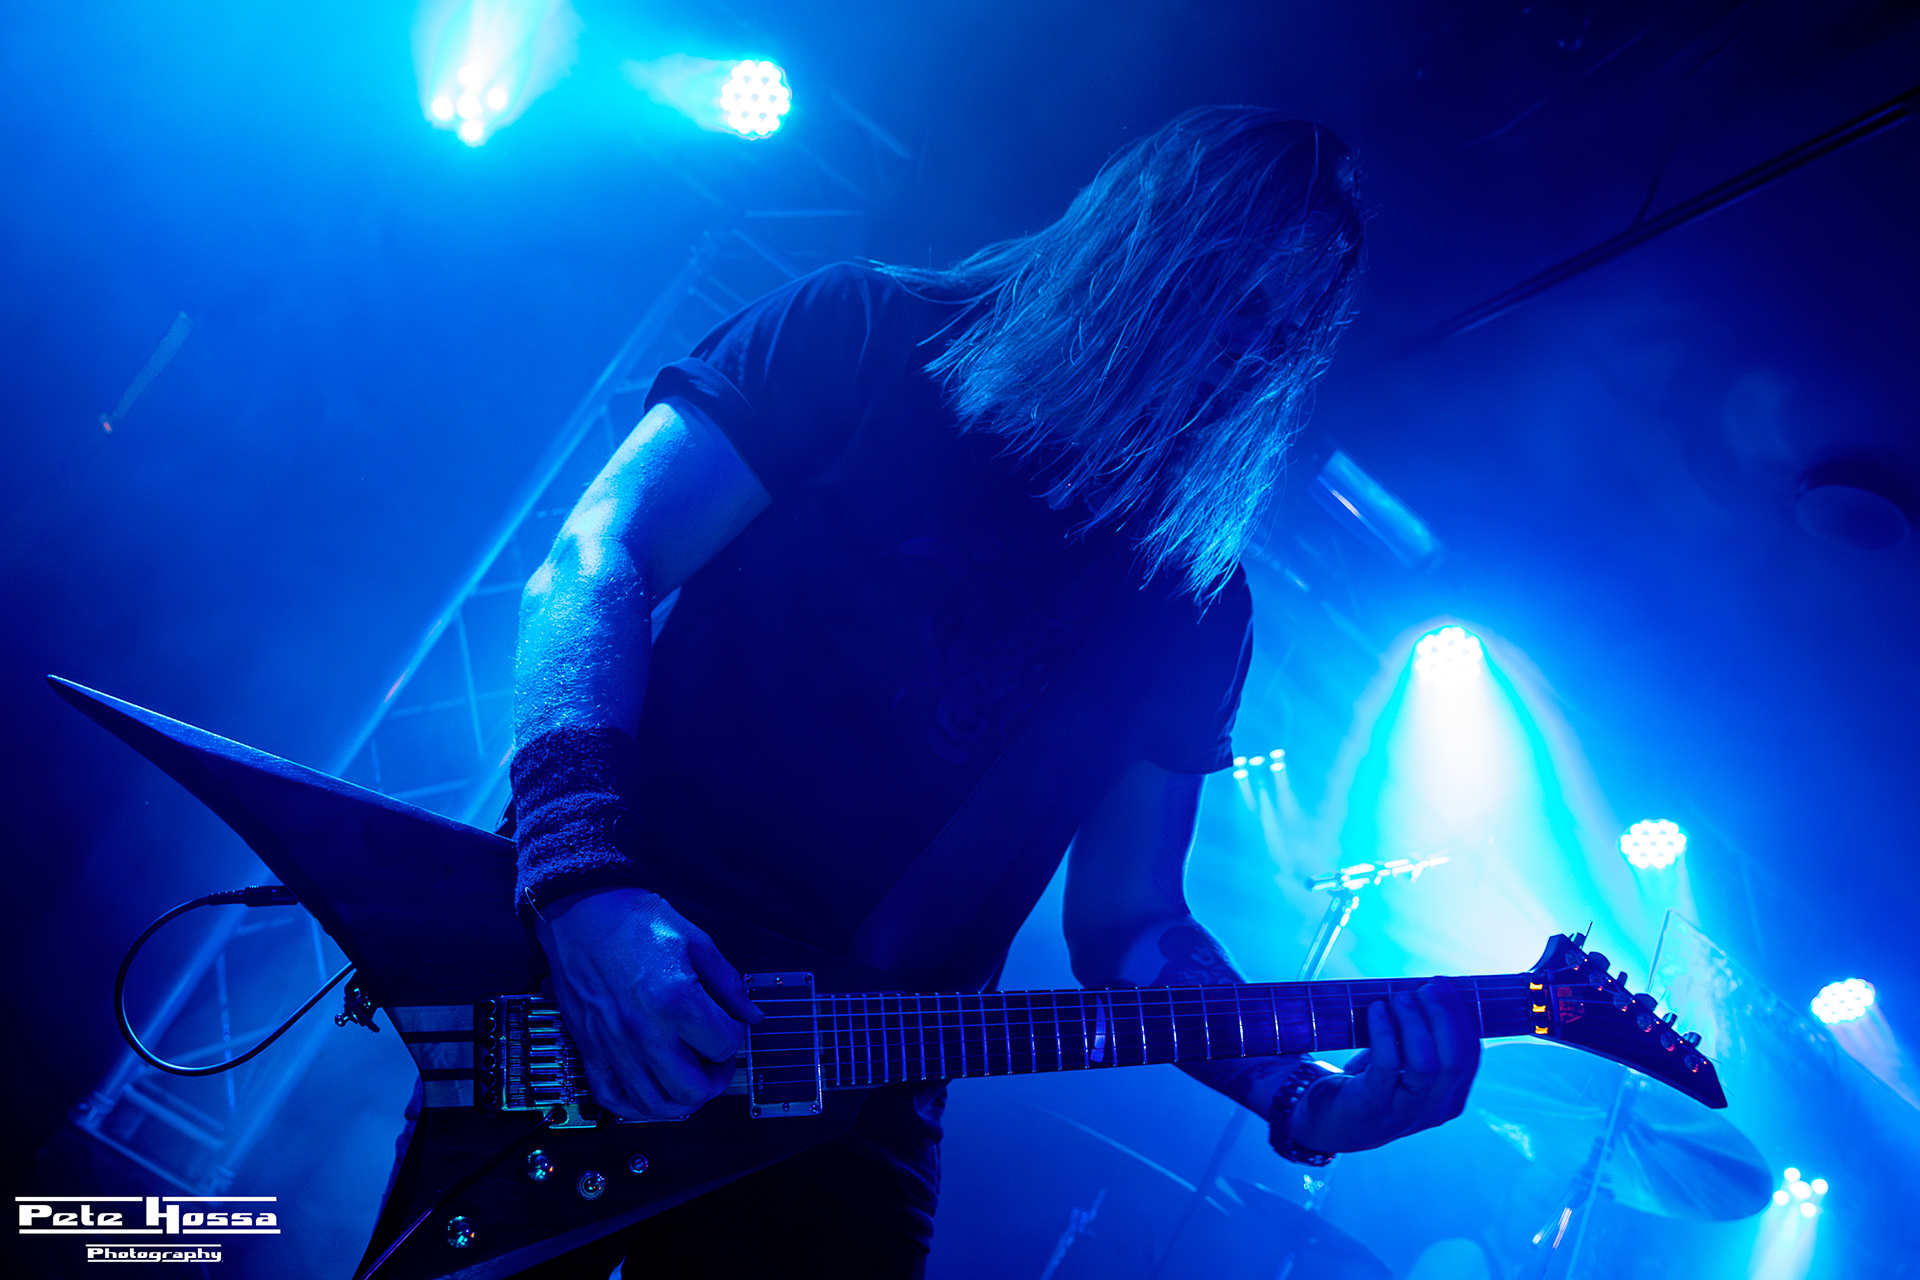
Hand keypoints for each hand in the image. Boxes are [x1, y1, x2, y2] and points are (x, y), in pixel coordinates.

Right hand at [533, 886, 762, 1119]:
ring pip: (655, 1105)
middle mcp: (645, 1033)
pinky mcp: (591, 1050)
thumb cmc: (632, 921)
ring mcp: (615, 1047)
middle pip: (694, 1089)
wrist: (581, 914)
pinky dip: (635, 1107)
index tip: (730, 1024)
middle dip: (717, 1078)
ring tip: (690, 1077)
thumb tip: (751, 1014)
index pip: (725, 1045)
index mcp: (676, 1002)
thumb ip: (727, 983)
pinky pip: (612, 1099)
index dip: (736, 1036)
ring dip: (681, 1101)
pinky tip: (651, 1092)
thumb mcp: (694, 941)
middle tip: (717, 1059)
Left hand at [1280, 979, 1479, 1154]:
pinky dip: (1383, 1033)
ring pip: (1425, 1066)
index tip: (1443, 984)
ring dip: (1415, 1023)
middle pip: (1455, 1060)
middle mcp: (1433, 1109)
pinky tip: (1377, 1010)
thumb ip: (1421, 1036)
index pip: (1469, 1055)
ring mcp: (1403, 1113)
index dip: (1460, 1015)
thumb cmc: (1371, 1083)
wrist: (1329, 1121)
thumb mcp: (1404, 1063)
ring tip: (1400, 997)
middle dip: (1444, 1016)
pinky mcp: (1370, 1107)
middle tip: (1426, 987)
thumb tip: (1431, 988)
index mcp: (1450, 1097)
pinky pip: (1386, 1067)